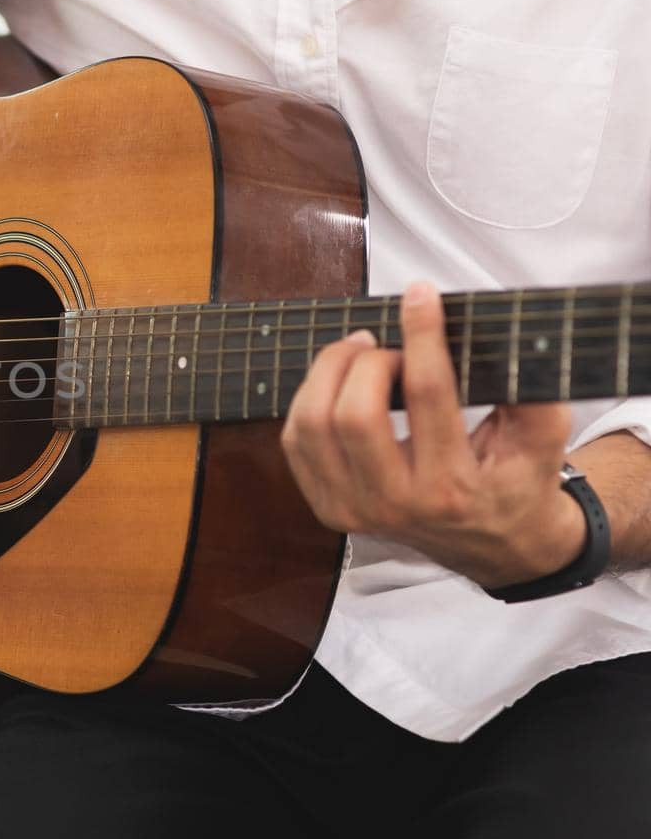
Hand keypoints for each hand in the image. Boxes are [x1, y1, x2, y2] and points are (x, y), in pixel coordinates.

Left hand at [280, 282, 584, 588]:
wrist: (491, 543)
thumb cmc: (515, 482)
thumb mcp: (544, 445)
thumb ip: (536, 396)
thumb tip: (512, 341)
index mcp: (453, 488)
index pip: (427, 395)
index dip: (422, 335)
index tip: (420, 295)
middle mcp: (396, 505)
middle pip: (354, 414)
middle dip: (368, 361)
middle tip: (388, 344)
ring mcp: (353, 511)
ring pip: (312, 424)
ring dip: (329, 372)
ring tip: (361, 353)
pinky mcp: (327, 508)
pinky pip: (294, 442)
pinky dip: (309, 400)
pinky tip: (338, 384)